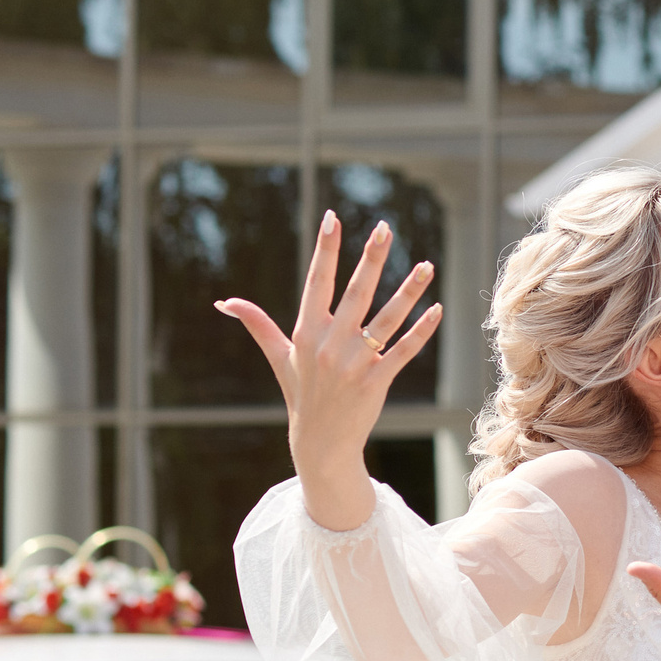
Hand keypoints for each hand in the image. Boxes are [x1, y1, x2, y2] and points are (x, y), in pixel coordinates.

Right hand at [217, 212, 440, 532]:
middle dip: (371, 258)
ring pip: (386, 319)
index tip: (333, 218)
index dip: (325, 249)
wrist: (320, 442)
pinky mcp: (377, 381)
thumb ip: (257, 325)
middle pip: (354, 292)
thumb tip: (224, 302)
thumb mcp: (278, 357)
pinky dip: (421, 331)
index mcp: (305, 332)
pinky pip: (403, 350)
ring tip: (427, 265)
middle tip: (386, 228)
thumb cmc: (301, 394)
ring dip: (408, 291)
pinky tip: (437, 309)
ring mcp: (354, 363)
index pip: (316, 281)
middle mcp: (329, 343)